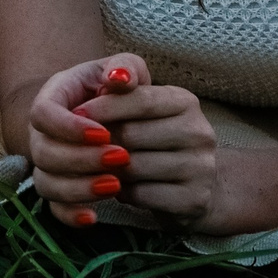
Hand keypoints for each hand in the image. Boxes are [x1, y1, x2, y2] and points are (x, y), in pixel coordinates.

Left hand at [27, 53, 217, 229]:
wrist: (188, 184)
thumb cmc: (150, 136)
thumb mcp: (139, 103)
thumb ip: (123, 81)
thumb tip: (114, 77)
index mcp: (185, 101)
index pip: (139, 99)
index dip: (103, 106)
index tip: (75, 113)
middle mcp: (200, 132)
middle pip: (131, 135)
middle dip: (101, 141)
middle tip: (83, 146)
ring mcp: (201, 167)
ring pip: (133, 167)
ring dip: (108, 169)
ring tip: (99, 166)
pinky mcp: (194, 199)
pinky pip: (141, 195)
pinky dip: (122, 193)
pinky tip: (118, 188)